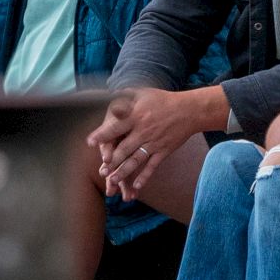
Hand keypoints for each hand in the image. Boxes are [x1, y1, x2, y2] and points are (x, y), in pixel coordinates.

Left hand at [87, 86, 227, 200]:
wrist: (189, 110)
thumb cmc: (163, 100)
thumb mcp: (143, 93)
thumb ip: (125, 96)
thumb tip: (107, 96)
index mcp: (136, 116)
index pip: (116, 127)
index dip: (102, 135)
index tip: (90, 142)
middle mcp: (143, 131)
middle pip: (124, 149)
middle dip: (112, 161)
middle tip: (101, 171)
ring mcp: (154, 143)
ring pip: (136, 160)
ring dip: (124, 172)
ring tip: (113, 182)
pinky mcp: (163, 151)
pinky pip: (153, 166)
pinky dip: (145, 176)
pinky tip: (137, 186)